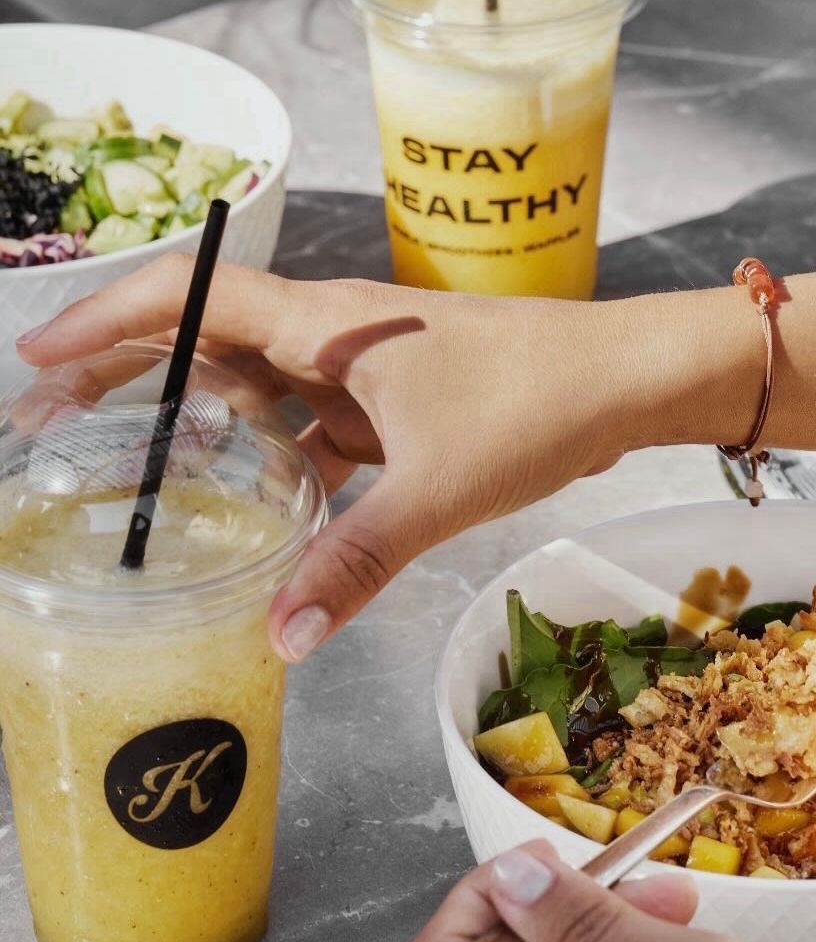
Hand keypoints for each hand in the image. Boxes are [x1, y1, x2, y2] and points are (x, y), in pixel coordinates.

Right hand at [16, 259, 634, 660]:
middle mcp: (334, 333)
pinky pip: (305, 421)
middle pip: (204, 338)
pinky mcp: (393, 399)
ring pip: (254, 382)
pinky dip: (263, 450)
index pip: (190, 300)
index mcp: (329, 324)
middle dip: (123, 370)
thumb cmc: (537, 403)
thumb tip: (279, 641)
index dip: (105, 320)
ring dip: (189, 411)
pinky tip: (243, 500)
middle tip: (46, 421)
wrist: (629, 377)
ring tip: (120, 462)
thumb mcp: (438, 489)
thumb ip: (354, 561)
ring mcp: (363, 365)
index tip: (36, 354)